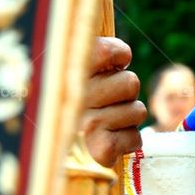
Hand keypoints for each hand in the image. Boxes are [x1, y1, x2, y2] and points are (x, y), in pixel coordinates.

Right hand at [81, 37, 146, 167]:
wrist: (56, 145)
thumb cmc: (79, 99)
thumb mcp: (82, 69)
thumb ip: (96, 52)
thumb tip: (113, 47)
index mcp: (69, 71)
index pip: (107, 51)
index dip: (120, 56)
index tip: (113, 65)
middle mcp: (75, 96)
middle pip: (131, 83)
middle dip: (126, 93)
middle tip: (108, 101)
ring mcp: (88, 122)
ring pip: (138, 111)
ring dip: (129, 117)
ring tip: (109, 121)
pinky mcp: (101, 147)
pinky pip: (135, 137)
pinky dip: (130, 140)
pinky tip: (113, 140)